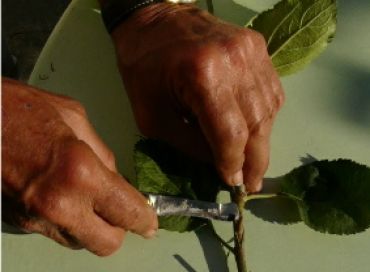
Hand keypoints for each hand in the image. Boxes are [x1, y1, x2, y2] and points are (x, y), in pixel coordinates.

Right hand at [2, 78, 156, 255]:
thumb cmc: (23, 110)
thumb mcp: (76, 119)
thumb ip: (102, 154)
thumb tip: (117, 179)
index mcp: (81, 173)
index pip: (126, 212)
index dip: (144, 221)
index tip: (150, 224)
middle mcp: (60, 205)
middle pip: (106, 243)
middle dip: (118, 229)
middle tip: (119, 211)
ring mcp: (37, 218)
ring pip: (80, 242)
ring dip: (91, 228)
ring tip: (89, 201)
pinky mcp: (20, 223)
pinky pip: (56, 233)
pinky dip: (68, 223)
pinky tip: (64, 199)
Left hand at [111, 4, 283, 191]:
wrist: (154, 19)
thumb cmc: (143, 68)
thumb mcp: (152, 116)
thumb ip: (188, 144)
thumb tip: (219, 163)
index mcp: (203, 75)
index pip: (230, 133)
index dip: (233, 163)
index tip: (233, 183)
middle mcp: (235, 60)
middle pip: (257, 123)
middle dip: (255, 160)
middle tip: (252, 182)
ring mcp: (251, 50)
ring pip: (269, 109)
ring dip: (262, 140)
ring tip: (253, 161)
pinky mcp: (257, 46)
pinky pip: (271, 90)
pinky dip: (266, 116)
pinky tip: (257, 130)